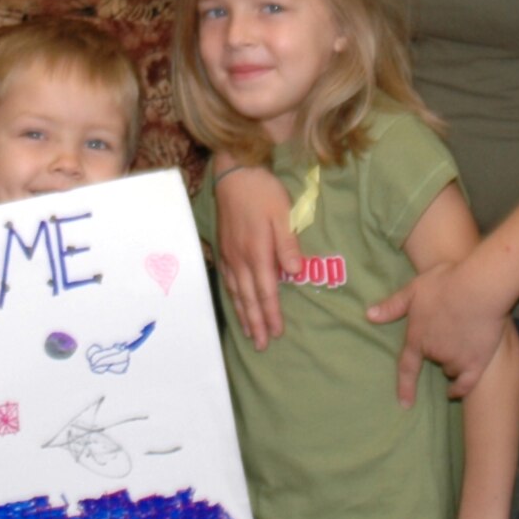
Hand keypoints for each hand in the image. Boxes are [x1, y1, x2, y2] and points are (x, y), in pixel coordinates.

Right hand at [213, 166, 297, 348]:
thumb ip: (287, 244)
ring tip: (249, 332)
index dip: (272, 314)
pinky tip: (236, 302)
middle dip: (256, 322)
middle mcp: (240, 258)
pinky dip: (232, 296)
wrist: (234, 173)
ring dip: (244, 314)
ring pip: (236, 291)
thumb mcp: (282, 214)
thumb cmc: (263, 191)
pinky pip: (227, 278)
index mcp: (257, 252)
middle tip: (261, 345)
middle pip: (249, 298)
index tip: (277, 334)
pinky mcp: (223, 247)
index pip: (266, 291)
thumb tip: (294, 273)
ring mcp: (229, 253)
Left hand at [369, 266, 509, 404]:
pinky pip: (467, 384)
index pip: (407, 367)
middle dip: (437, 351)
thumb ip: (392, 306)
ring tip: (460, 344)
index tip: (404, 404)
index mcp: (418, 338)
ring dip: (451, 363)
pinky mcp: (478, 362)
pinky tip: (457, 390)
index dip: (405, 387)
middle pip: (434, 360)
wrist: (479, 288)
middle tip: (447, 331)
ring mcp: (457, 359)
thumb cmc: (446, 283)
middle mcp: (435, 353)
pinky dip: (461, 388)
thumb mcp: (413, 290)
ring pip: (450, 369)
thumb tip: (369, 315)